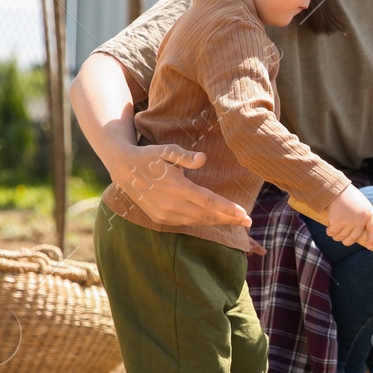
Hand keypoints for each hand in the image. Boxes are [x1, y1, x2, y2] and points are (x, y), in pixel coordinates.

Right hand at [114, 143, 252, 227]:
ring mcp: (164, 214)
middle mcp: (171, 204)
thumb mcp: (166, 150)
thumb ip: (185, 156)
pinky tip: (215, 220)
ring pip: (198, 222)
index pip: (208, 202)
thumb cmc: (149, 156)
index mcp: (176, 187)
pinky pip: (187, 223)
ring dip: (218, 223)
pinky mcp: (160, 219)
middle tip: (249, 222)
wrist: (123, 169)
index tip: (244, 214)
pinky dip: (202, 223)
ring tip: (237, 222)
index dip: (228, 209)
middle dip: (230, 220)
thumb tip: (203, 158)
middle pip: (207, 216)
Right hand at [316, 185, 372, 246]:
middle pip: (354, 238)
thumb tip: (358, 232)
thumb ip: (361, 216)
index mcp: (368, 213)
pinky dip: (329, 231)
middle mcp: (360, 219)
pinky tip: (329, 226)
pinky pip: (332, 233)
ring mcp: (349, 221)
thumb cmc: (346, 195)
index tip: (369, 246)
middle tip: (343, 240)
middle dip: (347, 241)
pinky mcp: (338, 222)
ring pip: (341, 237)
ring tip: (334, 230)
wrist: (335, 188)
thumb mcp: (360, 204)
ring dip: (336, 236)